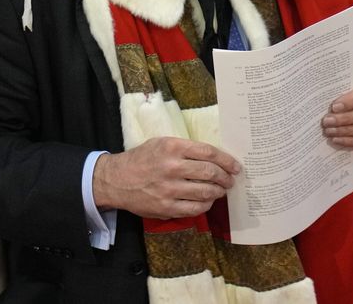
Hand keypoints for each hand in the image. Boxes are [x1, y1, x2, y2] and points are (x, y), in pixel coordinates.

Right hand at [92, 136, 240, 219]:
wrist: (117, 180)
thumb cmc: (142, 159)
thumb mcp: (161, 143)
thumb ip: (185, 148)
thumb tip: (214, 158)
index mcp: (172, 147)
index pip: (208, 152)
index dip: (226, 160)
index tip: (235, 166)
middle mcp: (172, 167)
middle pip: (210, 173)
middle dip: (225, 177)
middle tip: (230, 180)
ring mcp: (169, 189)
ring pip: (206, 192)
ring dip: (218, 192)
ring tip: (221, 190)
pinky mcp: (166, 207)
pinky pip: (195, 208)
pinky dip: (206, 205)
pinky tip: (207, 201)